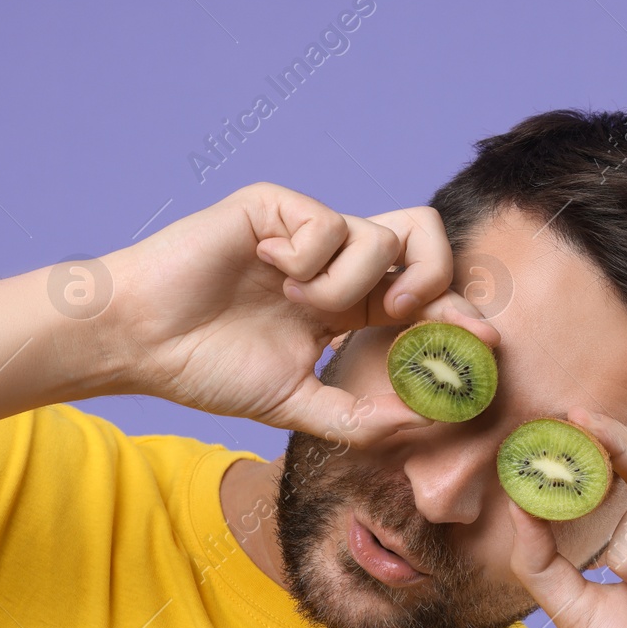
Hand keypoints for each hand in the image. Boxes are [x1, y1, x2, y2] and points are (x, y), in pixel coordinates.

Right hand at [101, 181, 498, 444]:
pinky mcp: (276, 205)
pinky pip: (329, 224)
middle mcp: (336, 262)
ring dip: (347, 285)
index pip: (425, 296)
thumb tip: (426, 422)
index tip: (487, 344)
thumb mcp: (296, 405)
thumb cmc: (207, 369)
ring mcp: (307, 230)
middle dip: (436, 280)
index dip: (461, 314)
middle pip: (427, 241)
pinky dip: (307, 262)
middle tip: (401, 315)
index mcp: (348, 303)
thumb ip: (359, 417)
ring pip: (382, 237)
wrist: (139, 343)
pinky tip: (268, 273)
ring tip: (298, 305)